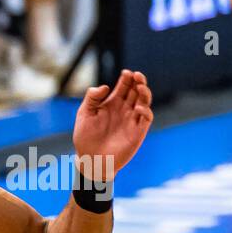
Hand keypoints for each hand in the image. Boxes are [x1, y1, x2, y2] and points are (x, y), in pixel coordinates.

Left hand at [73, 69, 153, 183]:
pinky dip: (145, 111)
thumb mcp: (84, 115)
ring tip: (140, 86)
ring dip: (145, 92)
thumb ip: (92, 98)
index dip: (127, 78)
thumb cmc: (85, 138)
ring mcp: (132, 120)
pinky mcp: (138, 132)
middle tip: (136, 75)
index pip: (124, 86)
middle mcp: (124, 110)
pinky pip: (146, 118)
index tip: (126, 72)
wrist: (89, 159)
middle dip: (138, 81)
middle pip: (136, 91)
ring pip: (144, 101)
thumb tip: (105, 86)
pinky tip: (137, 108)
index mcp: (112, 104)